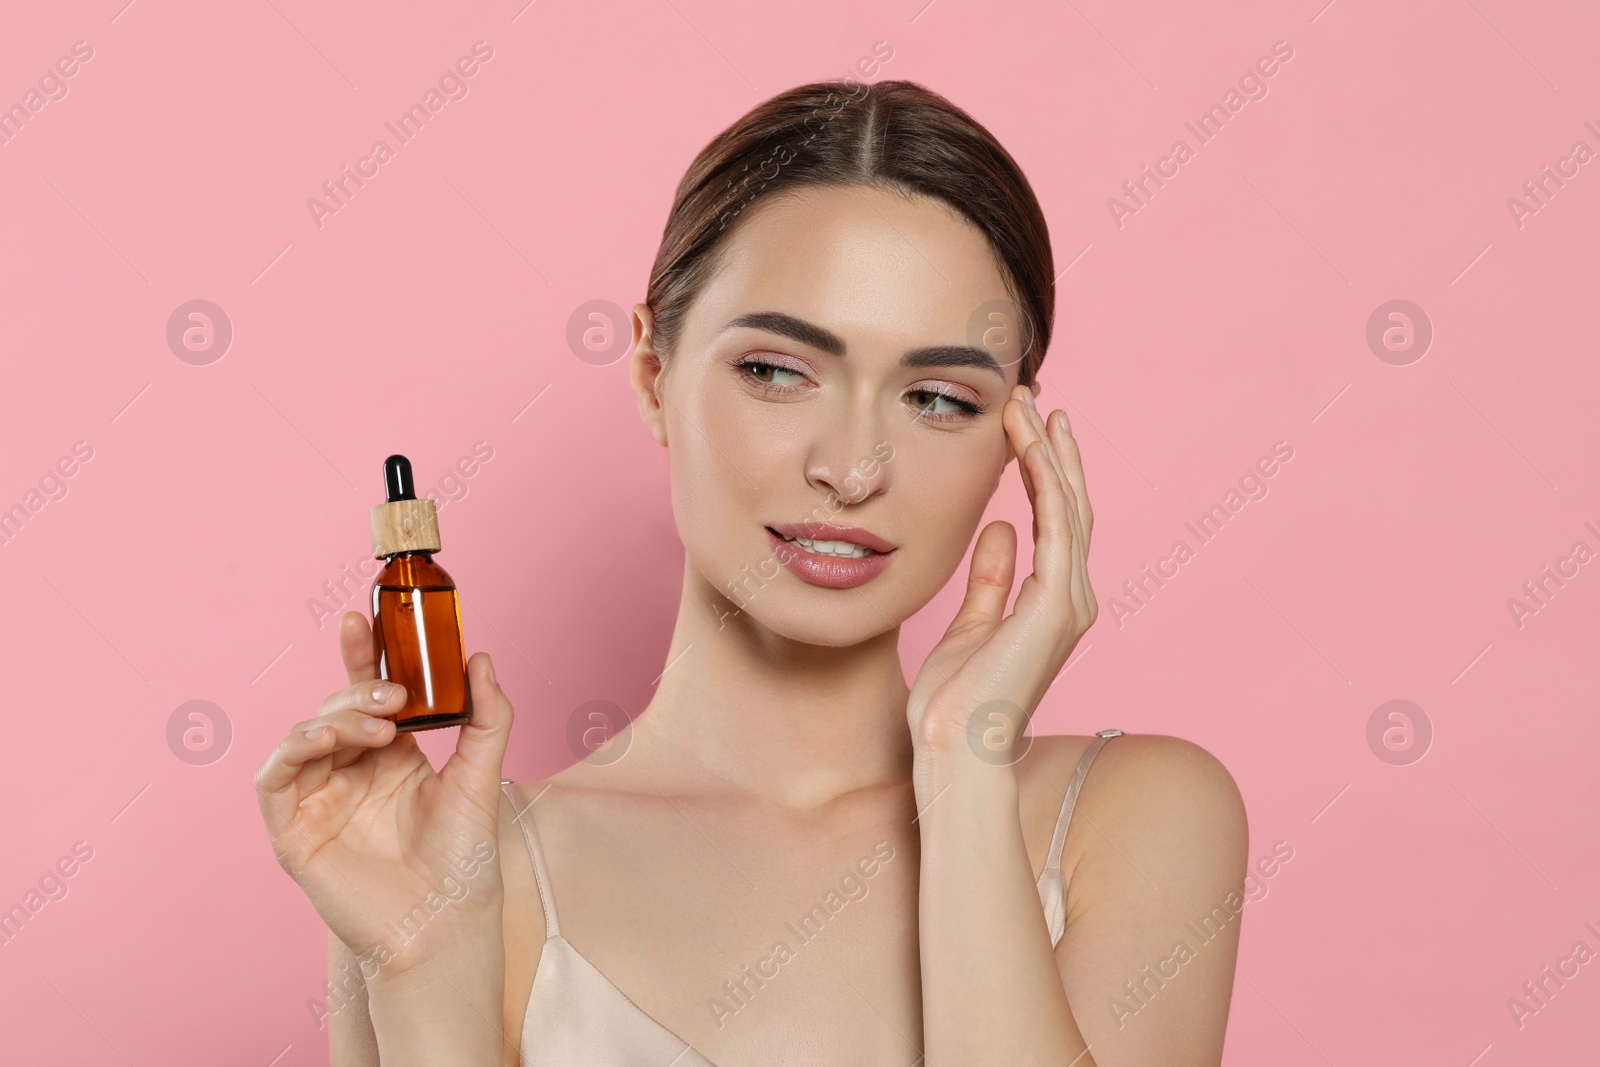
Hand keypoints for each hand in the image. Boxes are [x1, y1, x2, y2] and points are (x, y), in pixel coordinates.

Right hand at [254, 611, 514, 979]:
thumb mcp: (482, 773)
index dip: (360, 655)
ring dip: (334, 718)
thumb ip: (486, 715)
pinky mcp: (293, 831)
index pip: (367, 694)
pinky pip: (272, 778)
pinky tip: (323, 740)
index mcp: (390, 756)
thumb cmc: (465, 858)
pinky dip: (291, 749)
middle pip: (335, 710)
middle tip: (393, 696)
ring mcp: (319, 800)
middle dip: (359, 692)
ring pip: (304, 736)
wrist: (447, 923)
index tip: (363, 617)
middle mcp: (350, 773)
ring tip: (377, 726)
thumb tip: (481, 656)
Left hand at [906, 384, 1096, 777]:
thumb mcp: (970, 624)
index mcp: (1052, 604)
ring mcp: (1070, 602)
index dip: (1044, 470)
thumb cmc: (955, 703)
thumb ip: (990, 577)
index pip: (1056, 521)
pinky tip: (1031, 445)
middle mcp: (1071, 599)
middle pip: (1071, 505)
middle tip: (1033, 398)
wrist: (954, 749)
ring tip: (1030, 405)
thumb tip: (999, 528)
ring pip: (1068, 506)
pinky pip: (1058, 526)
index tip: (1025, 426)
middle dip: (1052, 448)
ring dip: (1048, 451)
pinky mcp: (1057, 605)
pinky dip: (1046, 480)